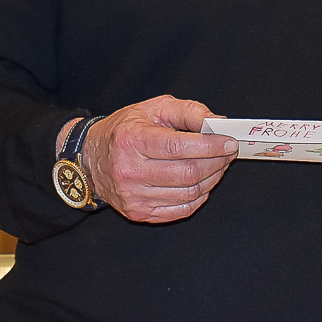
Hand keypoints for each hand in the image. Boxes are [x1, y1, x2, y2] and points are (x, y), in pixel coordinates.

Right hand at [74, 96, 237, 223]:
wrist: (91, 159)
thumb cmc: (125, 130)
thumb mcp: (153, 108)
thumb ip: (187, 111)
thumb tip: (217, 122)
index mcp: (132, 140)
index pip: (178, 147)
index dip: (210, 145)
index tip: (229, 141)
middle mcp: (129, 171)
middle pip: (187, 172)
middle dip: (217, 162)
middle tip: (229, 152)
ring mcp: (133, 196)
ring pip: (188, 192)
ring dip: (212, 178)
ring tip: (220, 164)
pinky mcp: (139, 213)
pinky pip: (180, 209)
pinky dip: (199, 196)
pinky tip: (204, 182)